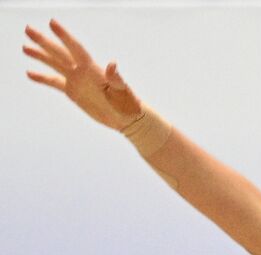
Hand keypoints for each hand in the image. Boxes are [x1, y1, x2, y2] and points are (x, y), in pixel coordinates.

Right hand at [23, 19, 143, 130]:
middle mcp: (82, 72)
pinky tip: (29, 74)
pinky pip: (54, 82)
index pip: (75, 49)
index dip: (64, 36)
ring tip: (25, 47)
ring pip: (55, 65)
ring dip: (40, 56)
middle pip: (60, 53)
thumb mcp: (123, 91)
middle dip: (44, 42)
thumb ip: (116, 78)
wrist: (127, 119)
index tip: (52, 23)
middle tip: (28, 29)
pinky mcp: (73, 91)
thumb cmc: (129, 104)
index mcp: (93, 69)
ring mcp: (76, 81)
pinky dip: (43, 78)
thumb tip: (112, 63)